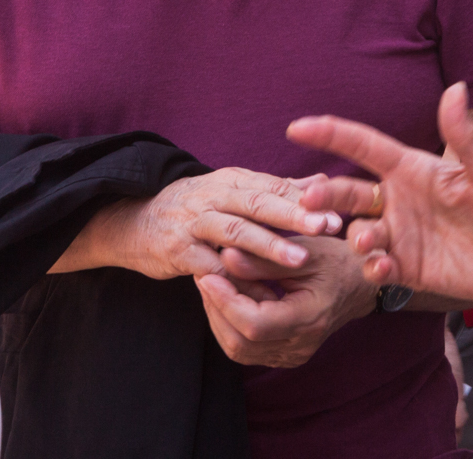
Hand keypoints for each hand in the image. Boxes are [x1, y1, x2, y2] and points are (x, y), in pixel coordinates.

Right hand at [70, 167, 341, 280]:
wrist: (134, 222)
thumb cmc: (195, 208)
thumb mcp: (233, 190)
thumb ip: (277, 189)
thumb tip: (322, 183)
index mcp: (230, 179)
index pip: (272, 185)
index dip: (304, 198)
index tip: (339, 209)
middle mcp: (212, 195)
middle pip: (256, 202)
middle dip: (293, 215)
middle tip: (328, 229)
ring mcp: (193, 222)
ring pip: (234, 232)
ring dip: (268, 245)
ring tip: (299, 259)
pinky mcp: (178, 251)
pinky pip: (211, 267)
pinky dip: (236, 280)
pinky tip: (261, 293)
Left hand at [194, 234, 376, 367]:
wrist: (361, 285)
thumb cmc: (338, 261)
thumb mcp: (305, 250)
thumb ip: (264, 258)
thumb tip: (224, 257)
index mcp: (310, 319)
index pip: (255, 325)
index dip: (225, 301)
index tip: (208, 274)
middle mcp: (300, 346)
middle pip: (240, 342)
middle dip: (215, 308)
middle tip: (204, 274)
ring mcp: (292, 355)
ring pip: (238, 349)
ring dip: (218, 316)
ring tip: (213, 283)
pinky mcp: (284, 354)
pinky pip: (246, 347)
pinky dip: (230, 323)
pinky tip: (228, 296)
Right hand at [286, 82, 472, 306]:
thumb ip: (466, 135)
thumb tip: (456, 88)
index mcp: (413, 169)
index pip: (363, 146)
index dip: (329, 134)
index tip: (296, 128)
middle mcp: (400, 199)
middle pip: (348, 190)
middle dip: (324, 193)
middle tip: (308, 200)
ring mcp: (401, 235)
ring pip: (357, 230)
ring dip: (352, 233)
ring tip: (363, 239)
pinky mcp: (407, 268)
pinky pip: (376, 267)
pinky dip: (372, 267)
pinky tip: (380, 268)